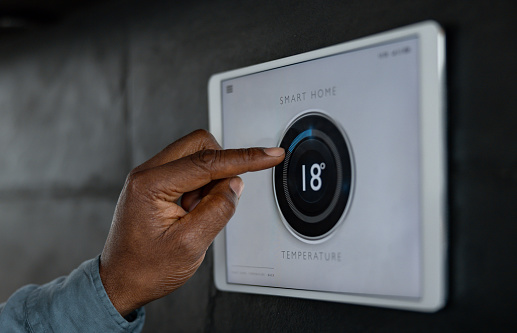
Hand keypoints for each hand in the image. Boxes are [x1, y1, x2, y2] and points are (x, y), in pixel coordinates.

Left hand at [99, 129, 283, 315]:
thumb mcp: (190, 245)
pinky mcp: (156, 185)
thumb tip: (235, 185)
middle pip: (200, 146)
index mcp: (151, 185)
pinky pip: (189, 172)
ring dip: (209, 182)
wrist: (120, 282)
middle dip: (221, 168)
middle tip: (219, 200)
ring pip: (196, 157)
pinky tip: (190, 213)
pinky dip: (200, 189)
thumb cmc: (145, 269)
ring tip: (195, 215)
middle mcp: (147, 174)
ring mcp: (150, 177)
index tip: (269, 155)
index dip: (245, 158)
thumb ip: (218, 210)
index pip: (208, 161)